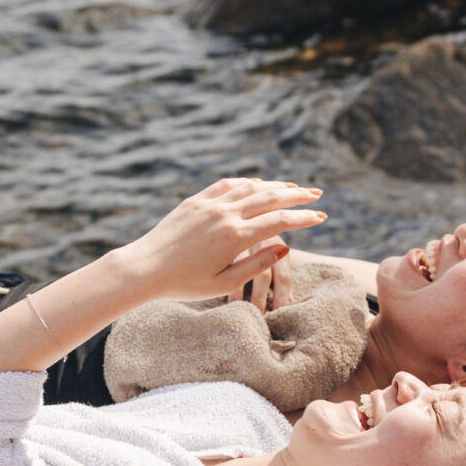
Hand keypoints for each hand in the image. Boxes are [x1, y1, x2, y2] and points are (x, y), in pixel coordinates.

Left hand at [120, 178, 323, 303]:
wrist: (144, 268)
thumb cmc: (184, 283)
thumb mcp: (224, 282)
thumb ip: (256, 264)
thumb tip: (284, 248)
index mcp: (235, 237)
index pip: (279, 221)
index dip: (303, 218)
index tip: (321, 217)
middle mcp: (224, 215)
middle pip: (270, 197)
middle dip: (296, 195)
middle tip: (317, 195)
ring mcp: (209, 204)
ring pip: (250, 187)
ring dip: (274, 185)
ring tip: (293, 187)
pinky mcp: (195, 201)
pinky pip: (227, 185)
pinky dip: (247, 182)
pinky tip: (257, 183)